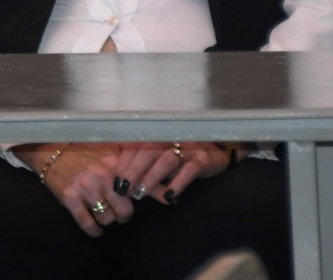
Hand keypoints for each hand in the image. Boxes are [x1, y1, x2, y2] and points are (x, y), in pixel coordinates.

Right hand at [15, 142, 129, 235]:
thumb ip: (139, 171)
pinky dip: (93, 230)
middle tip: (118, 211)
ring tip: (102, 212)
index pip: (137, 191)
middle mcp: (101, 176)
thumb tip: (166, 194)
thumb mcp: (113, 154)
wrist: (51, 151)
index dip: (135, 198)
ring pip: (106, 219)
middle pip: (124, 211)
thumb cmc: (85, 153)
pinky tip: (95, 229)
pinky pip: (87, 224)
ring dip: (106, 219)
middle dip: (122, 215)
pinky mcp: (70, 198)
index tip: (130, 198)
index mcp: (115, 164)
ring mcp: (85, 188)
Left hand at [113, 141, 230, 205]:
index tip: (115, 182)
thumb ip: (147, 170)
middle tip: (123, 189)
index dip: (123, 164)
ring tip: (141, 193)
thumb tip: (126, 187)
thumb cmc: (183, 159)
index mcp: (157, 137)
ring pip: (166, 160)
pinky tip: (170, 196)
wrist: (217, 154)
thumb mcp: (163, 161)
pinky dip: (178, 182)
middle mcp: (170, 139)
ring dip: (151, 178)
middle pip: (147, 152)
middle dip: (133, 171)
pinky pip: (189, 169)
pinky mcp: (203, 159)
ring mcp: (188, 148)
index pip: (135, 148)